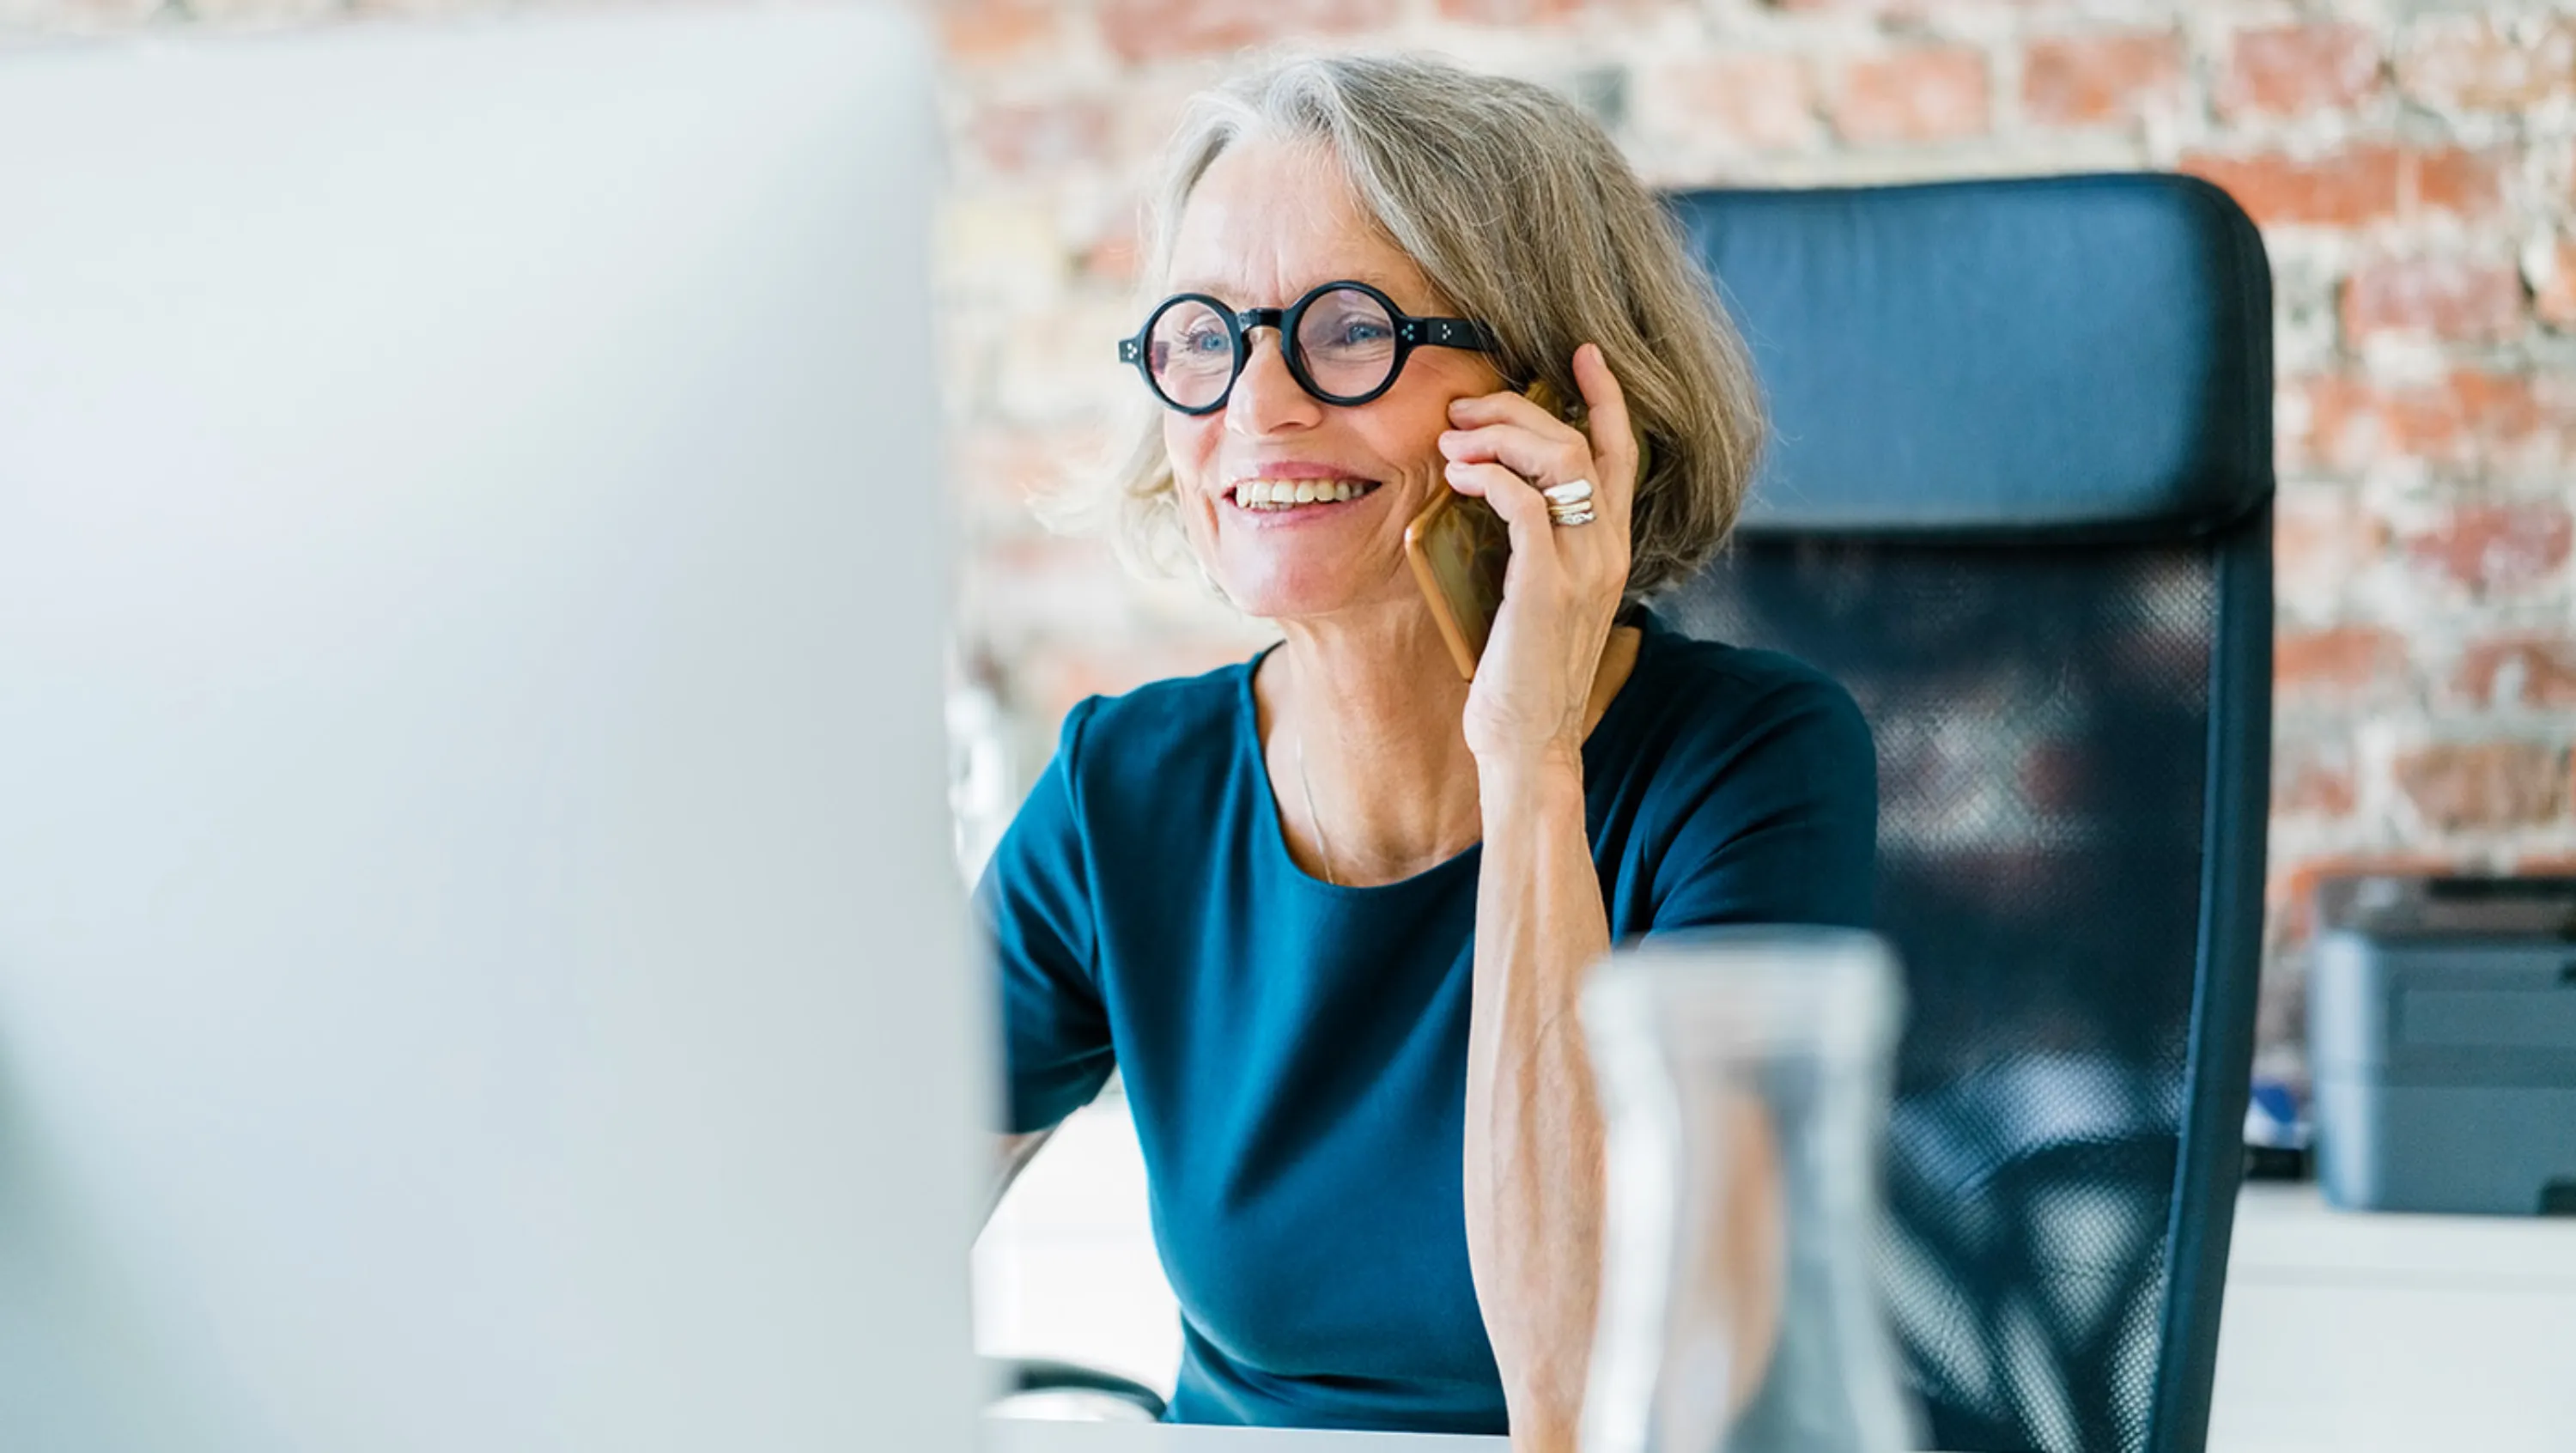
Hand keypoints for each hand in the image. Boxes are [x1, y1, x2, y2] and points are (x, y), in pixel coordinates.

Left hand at [1438, 343, 1636, 776]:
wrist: (1530, 743)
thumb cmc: (1522, 676)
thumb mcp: (1539, 600)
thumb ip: (1537, 549)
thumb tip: (1496, 498)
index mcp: (1611, 549)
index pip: (1622, 454)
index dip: (1607, 397)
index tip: (1581, 355)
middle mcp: (1608, 550)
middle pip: (1582, 441)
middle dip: (1519, 409)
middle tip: (1464, 411)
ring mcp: (1583, 567)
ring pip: (1558, 459)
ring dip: (1498, 435)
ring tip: (1453, 441)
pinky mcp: (1548, 585)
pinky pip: (1524, 503)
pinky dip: (1489, 477)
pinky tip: (1458, 477)